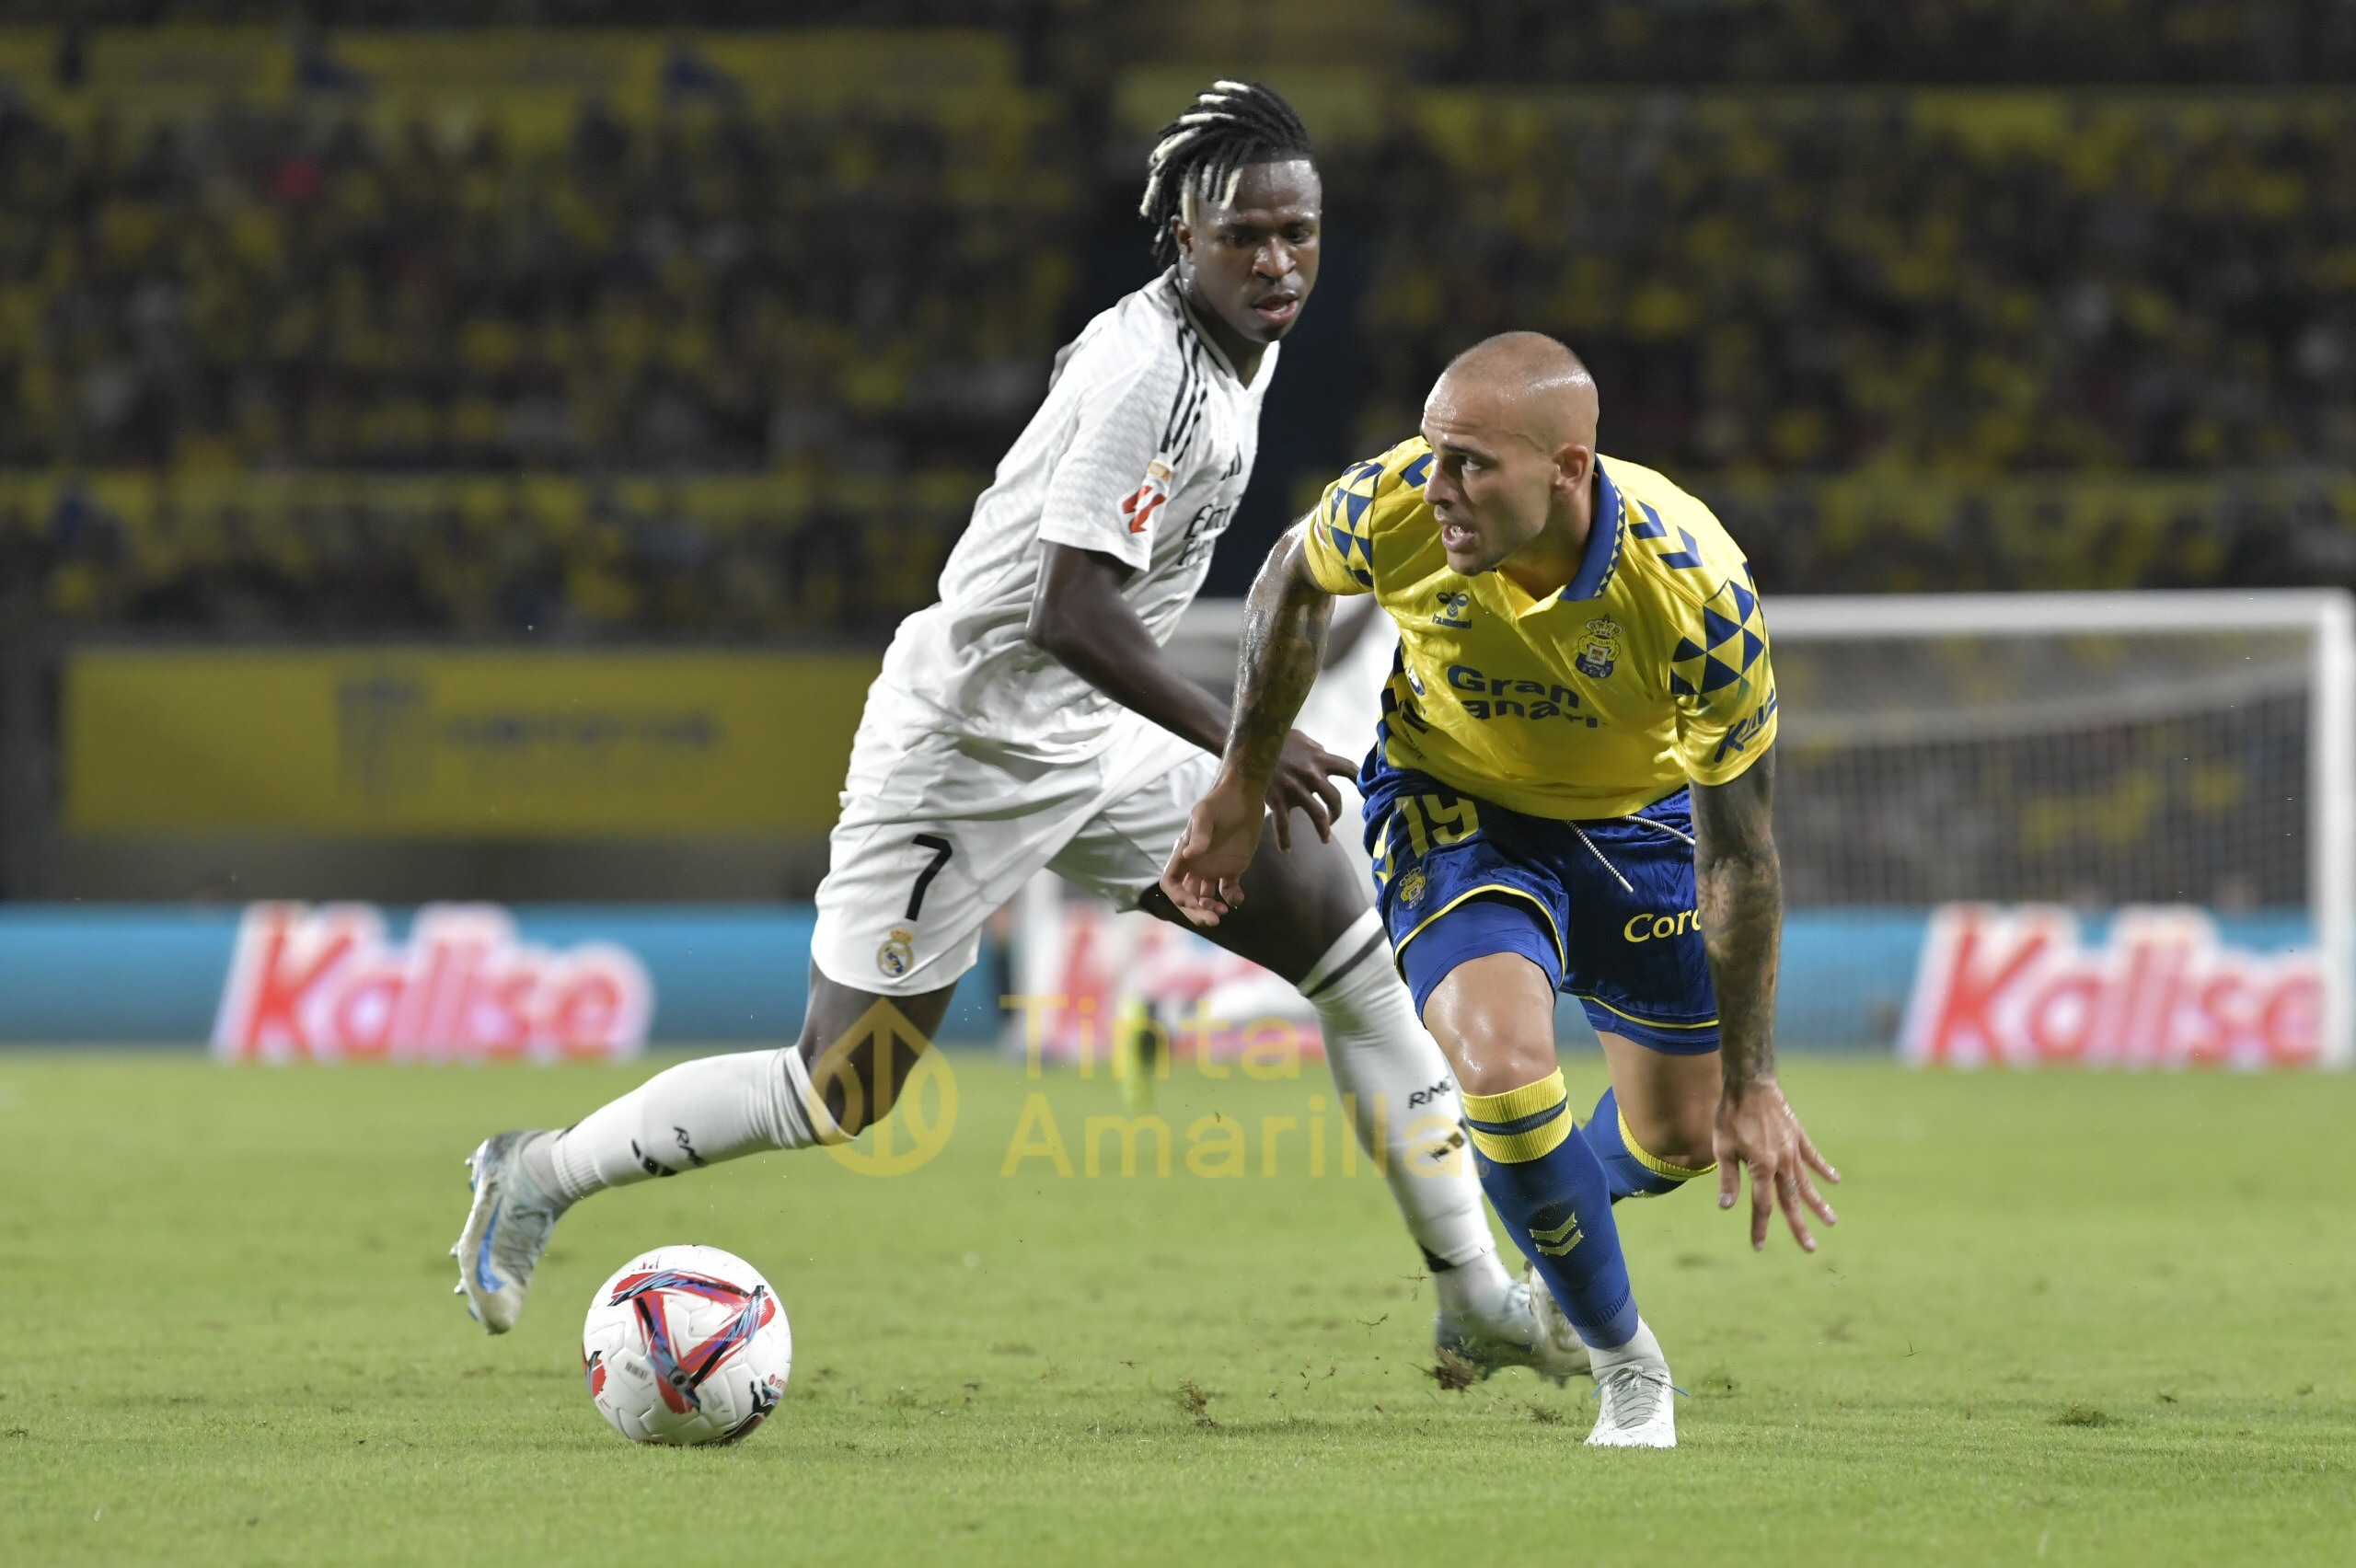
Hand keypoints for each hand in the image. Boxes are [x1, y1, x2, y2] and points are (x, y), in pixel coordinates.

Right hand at [1159, 777, 1265, 926]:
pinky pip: (1228, 891)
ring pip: (1205, 898)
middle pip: (1187, 897)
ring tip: (1223, 911)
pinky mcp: (1232, 869)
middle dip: (1196, 911)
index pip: (1171, 883)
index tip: (1192, 902)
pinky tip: (1238, 898)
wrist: (1245, 796)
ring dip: (1210, 909)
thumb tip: (1190, 854)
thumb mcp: (1206, 813)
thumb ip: (1199, 833)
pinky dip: (1232, 899)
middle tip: (1213, 920)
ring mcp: (1214, 868)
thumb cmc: (1221, 801)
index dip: (1177, 897)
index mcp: (1184, 854)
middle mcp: (1196, 865)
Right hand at [1268, 730, 1355, 851]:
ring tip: (1325, 839)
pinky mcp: (1277, 798)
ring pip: (1318, 815)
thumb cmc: (1276, 739)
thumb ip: (1315, 749)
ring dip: (1324, 830)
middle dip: (1337, 812)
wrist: (1250, 743)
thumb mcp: (1300, 739)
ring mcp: (1295, 788)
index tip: (1364, 790)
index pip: (1348, 769)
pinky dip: (1285, 840)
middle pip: (1335, 798)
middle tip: (1333, 818)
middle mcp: (1311, 774)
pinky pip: (1283, 824)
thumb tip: (1323, 754)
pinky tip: (1286, 850)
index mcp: (1319, 759)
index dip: (1360, 780)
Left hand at [1713, 1077, 1839, 1251]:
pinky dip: (1824, 1169)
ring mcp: (1793, 1150)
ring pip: (1806, 1183)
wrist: (1750, 1083)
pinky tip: (1835, 1181)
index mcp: (1761, 1168)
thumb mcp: (1722, 1148)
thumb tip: (1726, 1208)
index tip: (1758, 1246)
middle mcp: (1782, 1163)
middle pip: (1791, 1201)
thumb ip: (1728, 1179)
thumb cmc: (1730, 1116)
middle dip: (1799, 1226)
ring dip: (1818, 1204)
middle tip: (1810, 1248)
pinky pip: (1813, 1157)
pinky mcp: (1798, 1136)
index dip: (1760, 1227)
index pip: (1762, 1206)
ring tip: (1831, 1221)